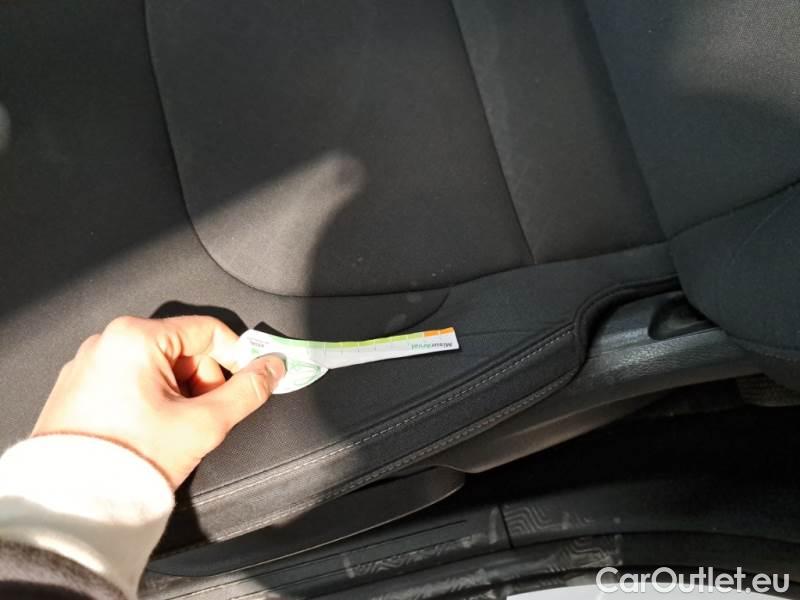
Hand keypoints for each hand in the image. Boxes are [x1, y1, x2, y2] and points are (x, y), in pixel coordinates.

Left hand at [32, 316, 284, 488]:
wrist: (73, 505)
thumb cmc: (133, 459)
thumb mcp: (205, 423)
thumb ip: (248, 390)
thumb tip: (273, 368)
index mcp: (136, 337)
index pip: (208, 331)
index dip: (235, 359)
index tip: (245, 385)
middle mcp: (107, 341)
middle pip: (183, 349)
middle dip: (201, 382)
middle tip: (198, 418)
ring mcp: (88, 364)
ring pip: (158, 367)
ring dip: (177, 394)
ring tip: (170, 431)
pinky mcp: (77, 388)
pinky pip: (130, 381)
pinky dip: (149, 401)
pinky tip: (147, 432)